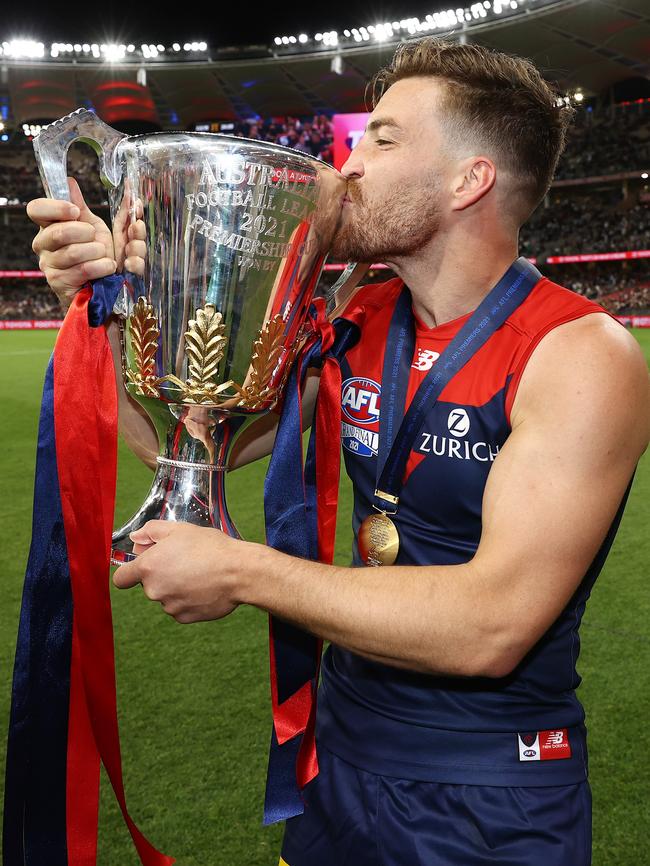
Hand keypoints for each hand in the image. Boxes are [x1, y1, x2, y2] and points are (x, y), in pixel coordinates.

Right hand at [28, 177, 116, 310]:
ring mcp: (48, 265)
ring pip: (73, 252)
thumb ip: (80, 206)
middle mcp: (42, 245)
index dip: (56, 208)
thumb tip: (70, 182)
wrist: (102, 284)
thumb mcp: (91, 226)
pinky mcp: (58, 283)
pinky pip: (82, 270)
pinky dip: (101, 267)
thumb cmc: (94, 253)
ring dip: (97, 252)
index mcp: (47, 226)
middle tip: (96, 238)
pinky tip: (107, 267)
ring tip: (104, 255)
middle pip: (59, 232)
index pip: (36, 209)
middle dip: (86, 233)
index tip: (76, 211)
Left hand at [112, 521, 243, 623]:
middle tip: (184, 561)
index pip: (121, 578)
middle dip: (162, 575)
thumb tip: (136, 538)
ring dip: (176, 587)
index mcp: (148, 567)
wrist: (238, 572)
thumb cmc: (210, 547)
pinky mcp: (184, 617)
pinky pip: (180, 608)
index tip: (143, 567)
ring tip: (199, 574)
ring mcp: (169, 606)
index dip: (130, 572)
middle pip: (148, 585)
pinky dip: (188, 600)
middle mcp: (154, 590)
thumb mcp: (180, 529)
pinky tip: (204, 587)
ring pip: (166, 596)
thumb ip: (151, 531)